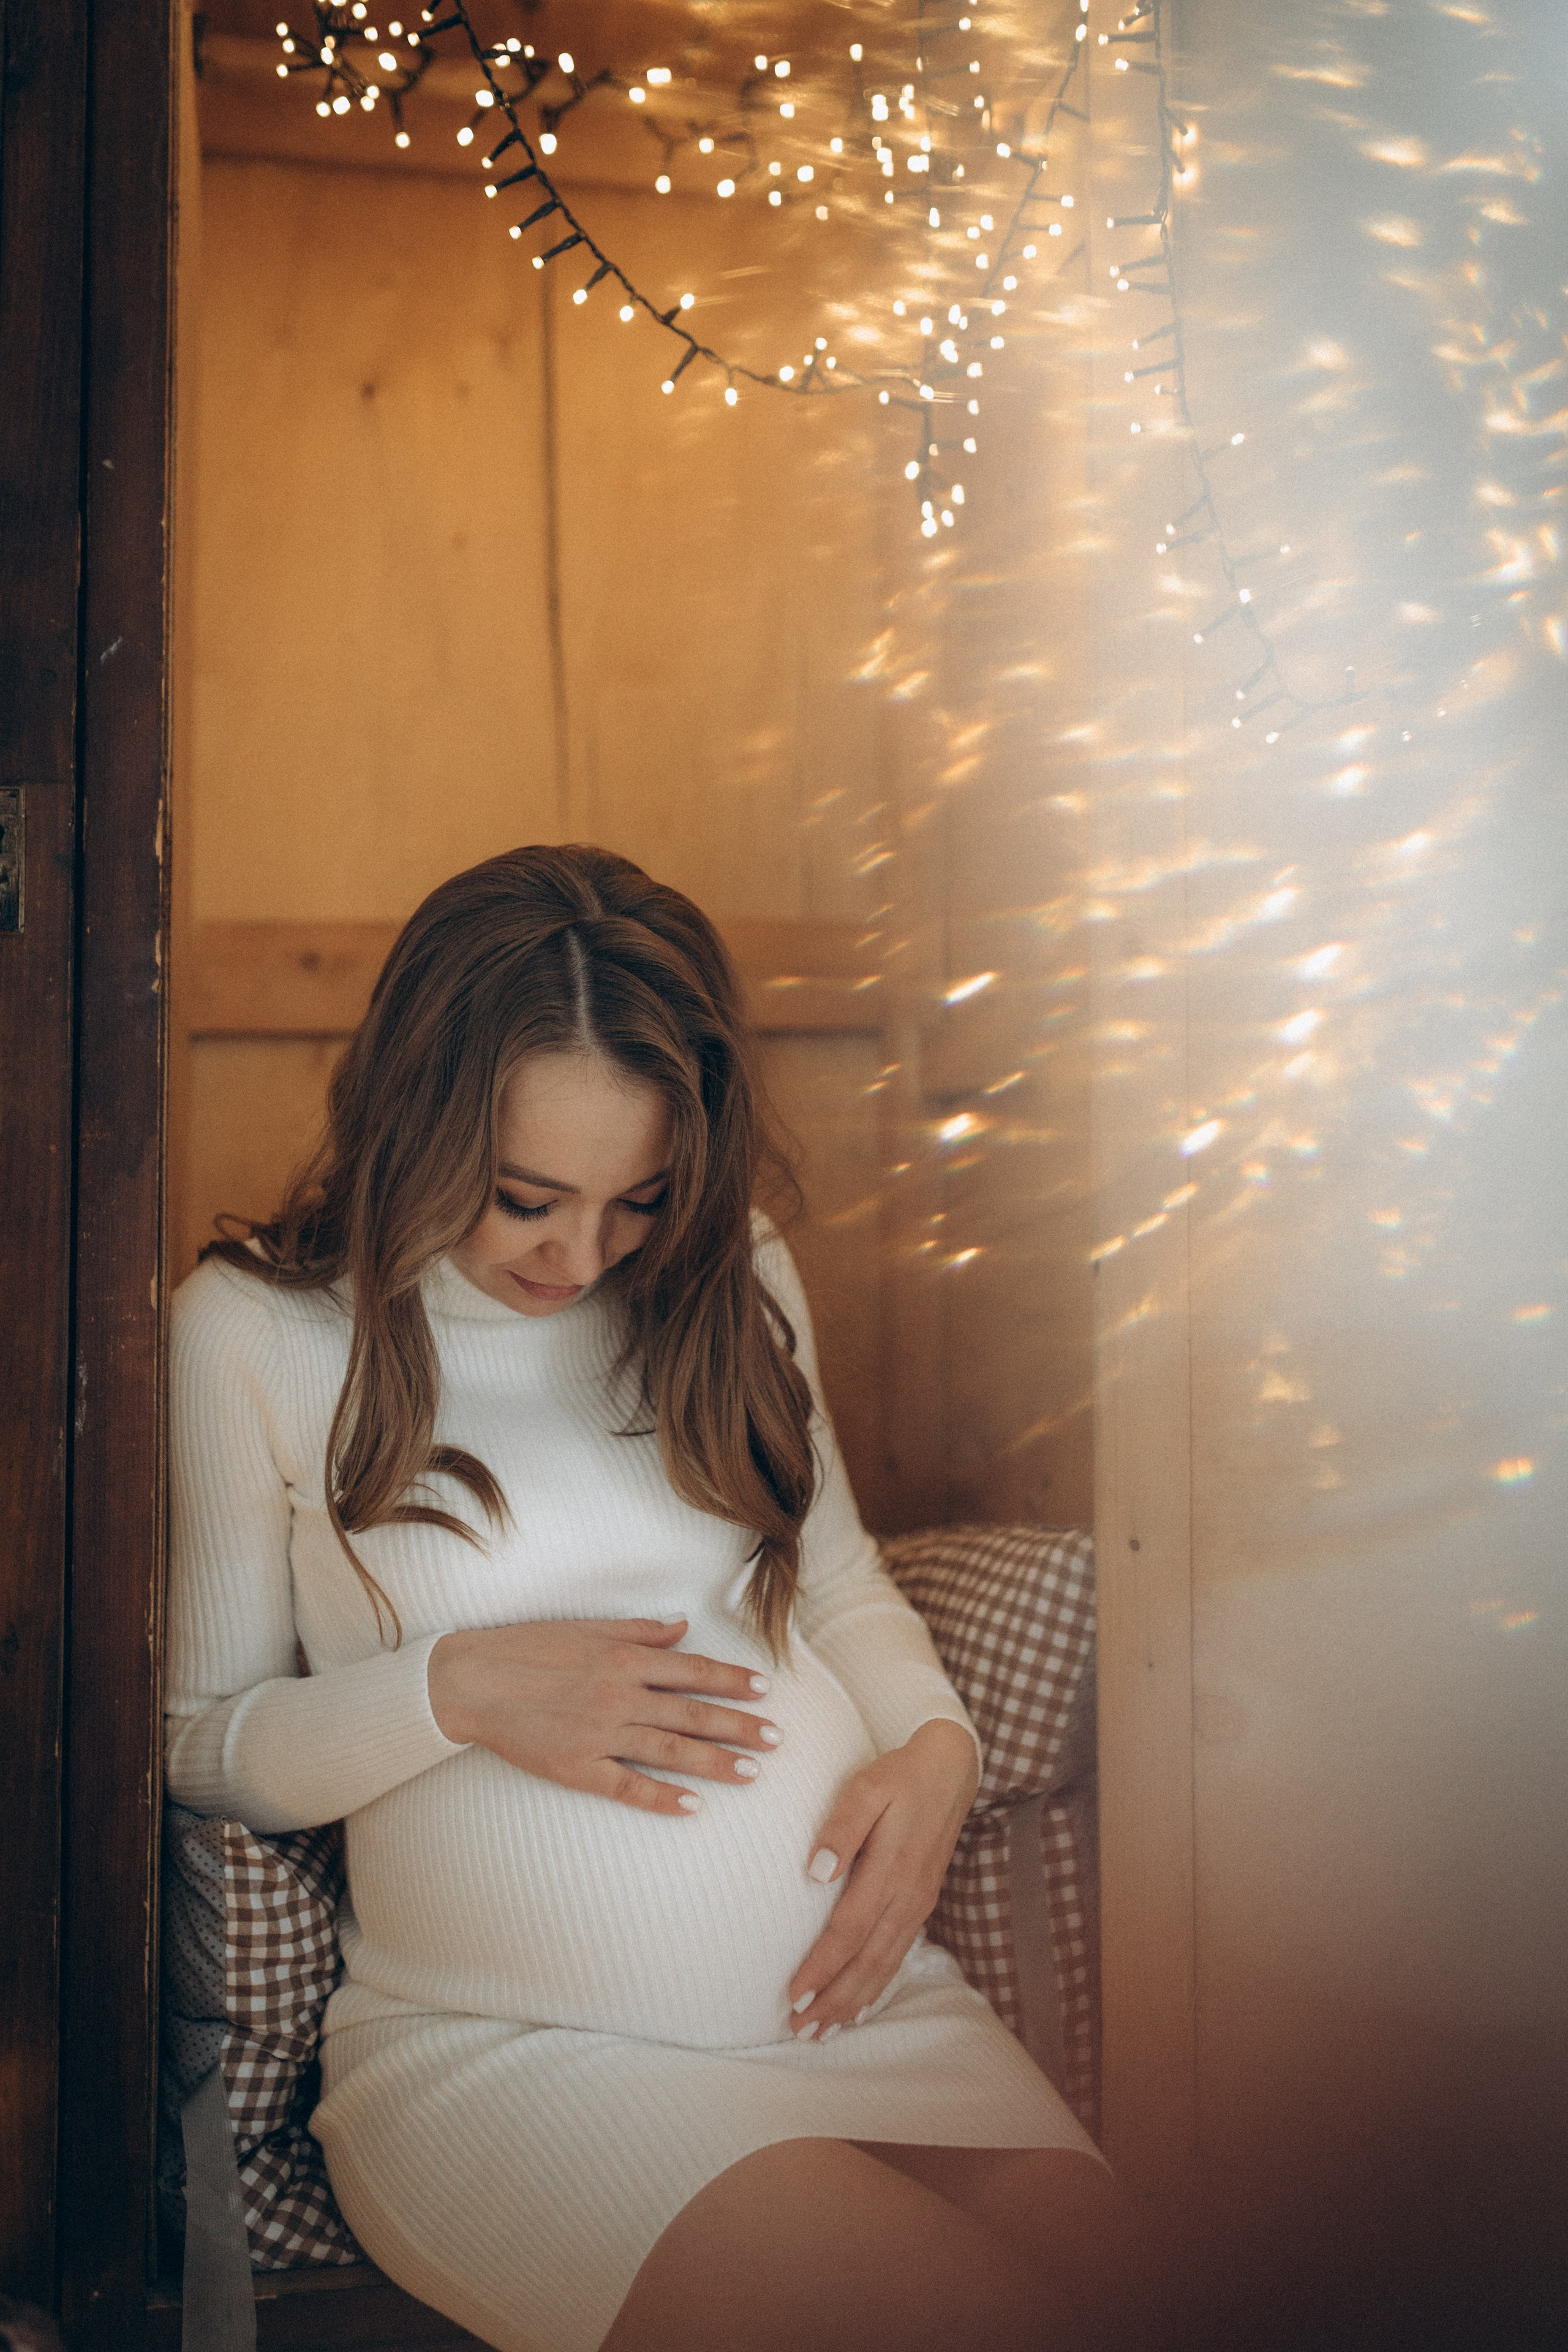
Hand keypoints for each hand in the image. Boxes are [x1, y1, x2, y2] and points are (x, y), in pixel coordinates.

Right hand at [427, 1616, 780, 1816]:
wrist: (472, 1682)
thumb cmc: (527, 1648)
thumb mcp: (587, 1628)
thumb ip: (639, 1630)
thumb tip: (683, 1627)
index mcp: (623, 1658)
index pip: (692, 1670)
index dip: (732, 1681)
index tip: (765, 1690)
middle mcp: (618, 1695)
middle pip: (691, 1714)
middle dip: (738, 1727)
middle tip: (776, 1740)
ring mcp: (599, 1734)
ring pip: (669, 1751)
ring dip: (714, 1763)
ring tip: (752, 1774)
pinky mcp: (577, 1767)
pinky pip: (627, 1786)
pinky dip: (661, 1797)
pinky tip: (692, 1806)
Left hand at [786, 1717, 978, 2037]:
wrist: (949, 1771)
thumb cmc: (899, 1777)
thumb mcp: (866, 1788)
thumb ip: (841, 1828)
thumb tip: (815, 1873)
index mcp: (892, 1870)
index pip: (849, 1931)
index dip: (822, 1967)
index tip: (793, 1995)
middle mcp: (909, 1896)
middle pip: (868, 1961)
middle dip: (835, 1999)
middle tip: (800, 2030)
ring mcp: (919, 1903)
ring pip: (885, 1964)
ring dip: (854, 2000)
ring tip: (824, 2030)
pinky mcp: (922, 1902)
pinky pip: (898, 1954)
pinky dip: (877, 1984)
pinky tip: (859, 2003)